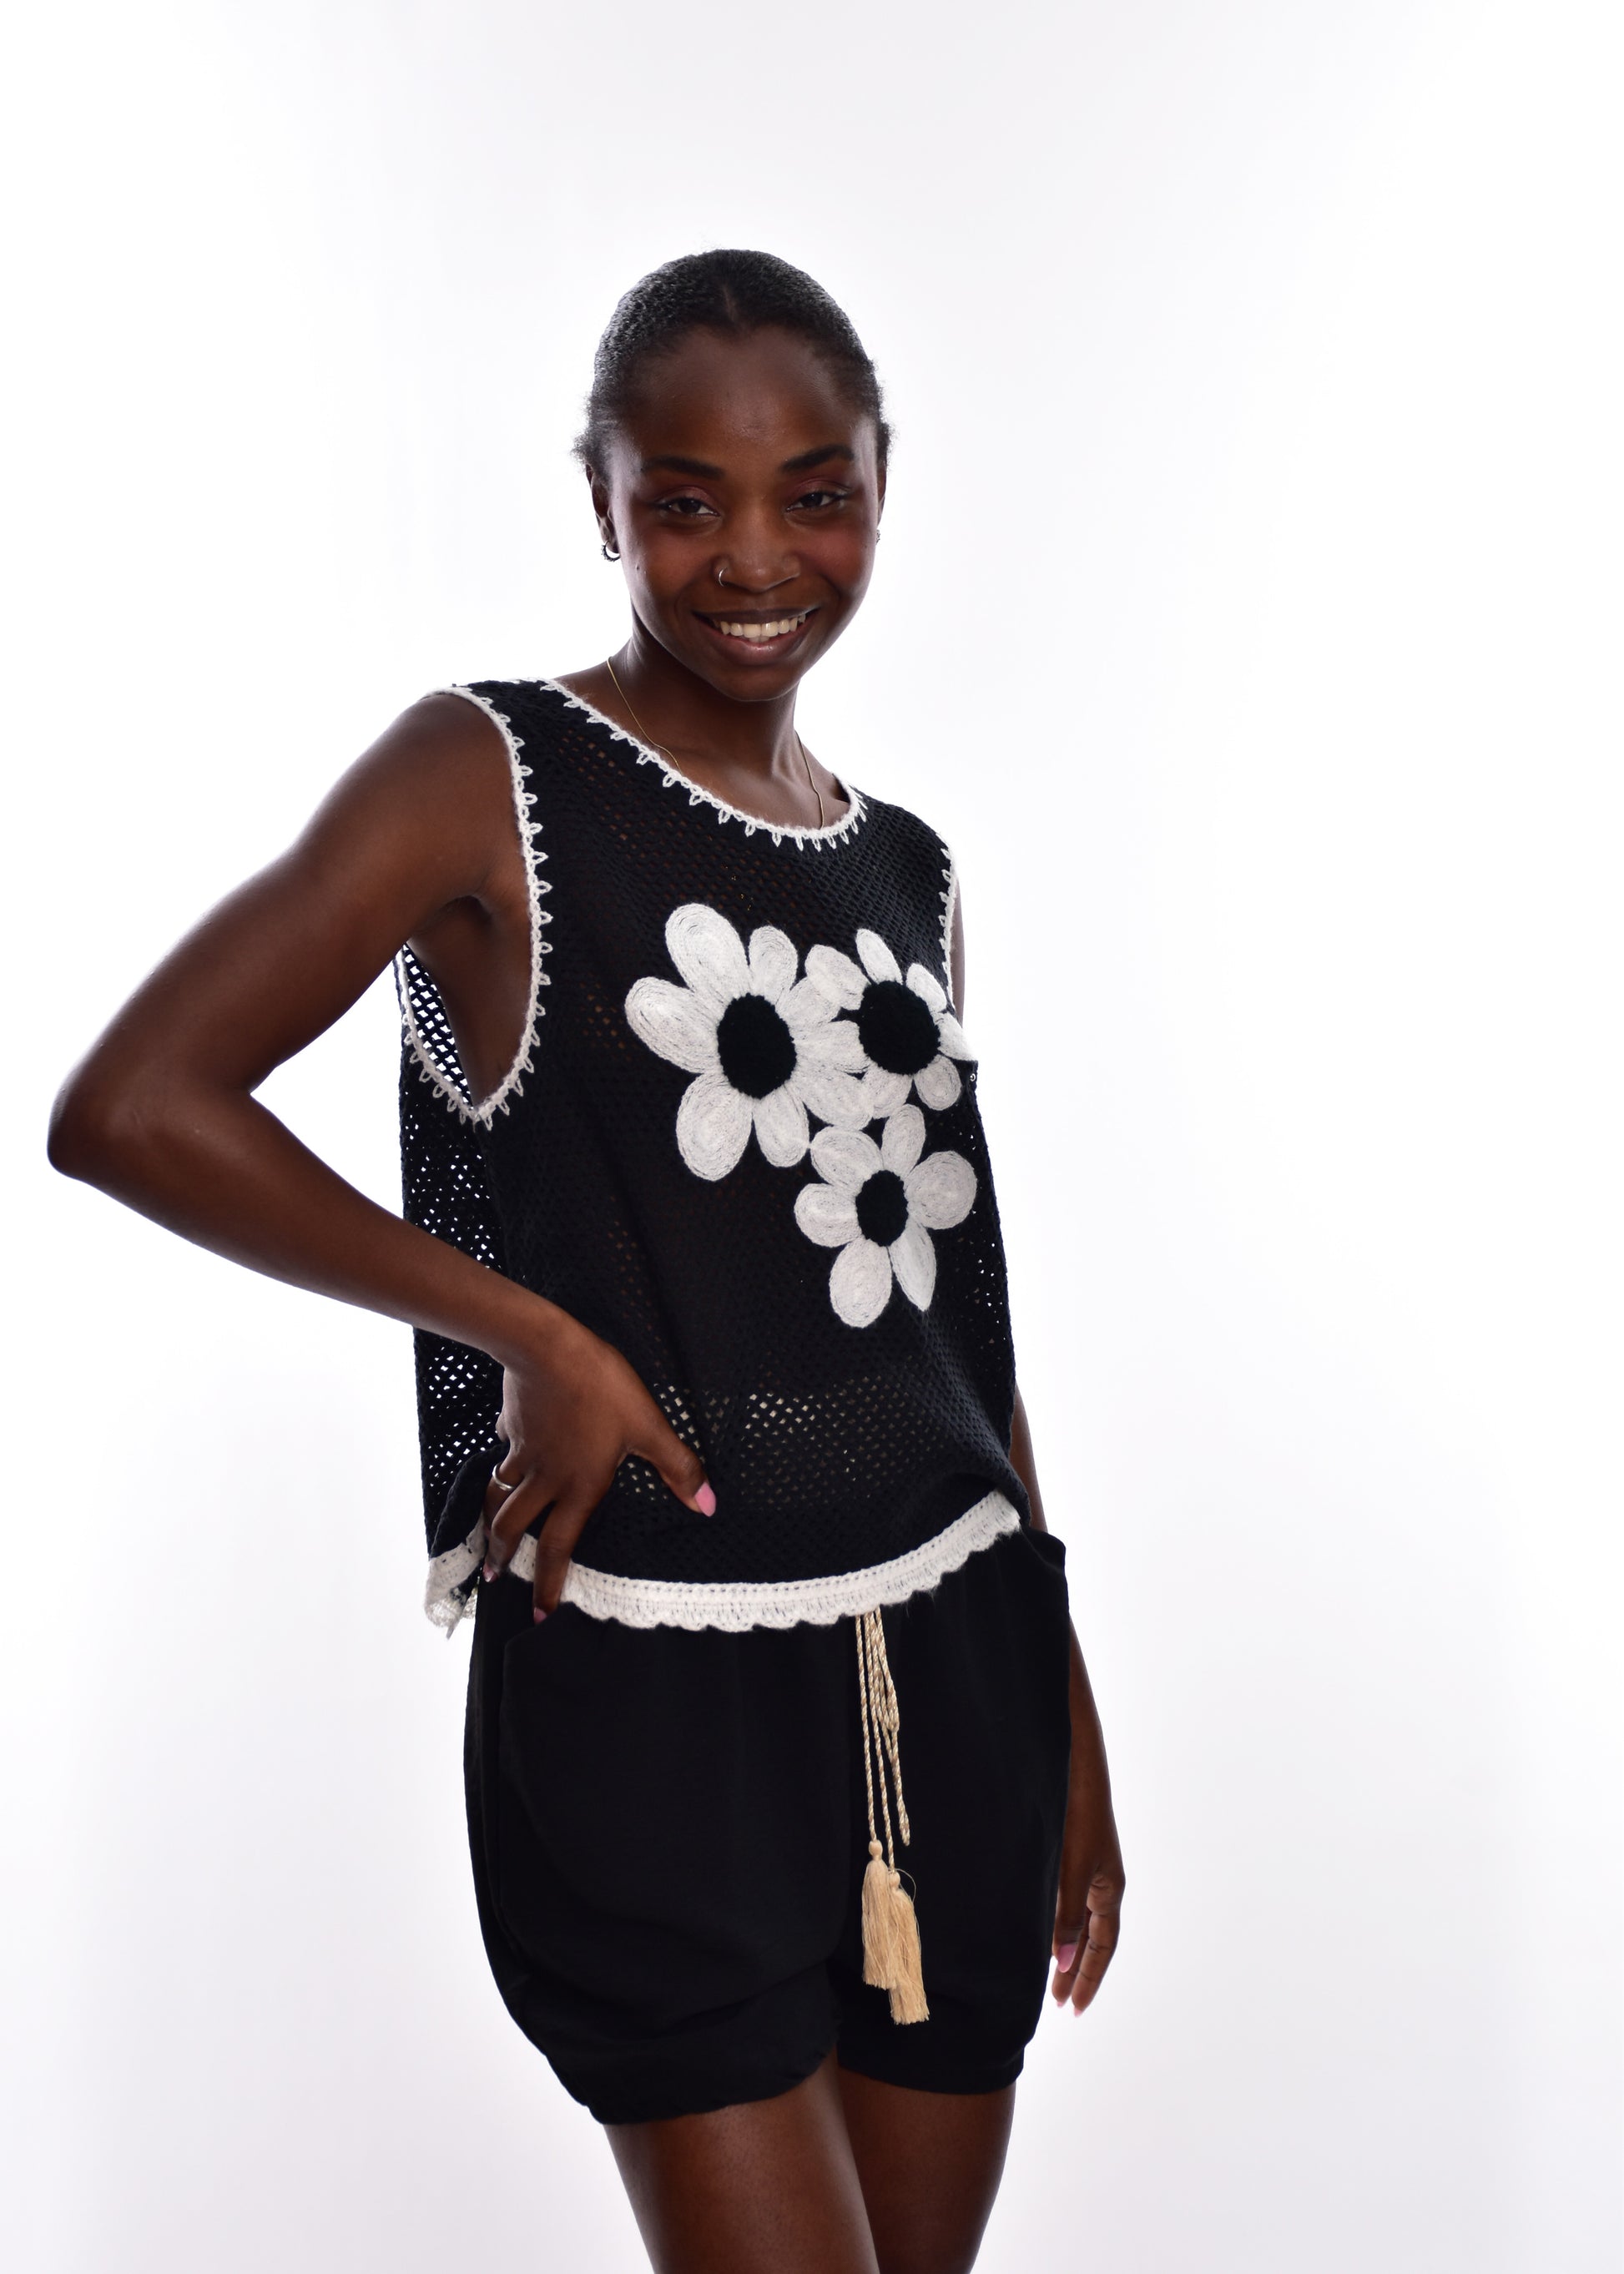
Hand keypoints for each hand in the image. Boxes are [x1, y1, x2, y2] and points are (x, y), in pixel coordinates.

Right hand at [479, 1303, 713, 1620]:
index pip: (559, 1548)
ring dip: (491, 1518)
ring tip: (487, 1534)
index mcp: (579, 1487)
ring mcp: (524, 1452)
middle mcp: (545, 1478)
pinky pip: (503, 1449)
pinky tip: (504, 1450)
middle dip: (502, 1555)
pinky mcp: (512, 1426)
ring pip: (500, 1494)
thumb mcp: (649, 1426)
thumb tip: (707, 1505)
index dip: (550, 1584)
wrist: (547, 1347)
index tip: (541, 1614)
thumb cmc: (600, 1387)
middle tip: (495, 1576)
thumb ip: (677, 1467)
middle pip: (513, 1527)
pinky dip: (502, 1458)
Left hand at [1050, 1629, 1124, 2013]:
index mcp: (1107, 1885)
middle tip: (1058, 2002)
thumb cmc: (1074, 1806)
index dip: (1086, 1978)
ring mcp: (1087, 1860)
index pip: (1102, 1946)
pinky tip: (1034, 1922)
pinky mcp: (1070, 1844)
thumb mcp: (1069, 1866)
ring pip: (1078, 1917)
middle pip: (1093, 1936)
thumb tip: (1056, 1961)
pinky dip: (1054, 1919)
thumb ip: (1062, 1916)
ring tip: (1045, 1972)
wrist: (1071, 1754)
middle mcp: (1100, 1876)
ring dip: (1065, 1946)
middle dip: (1076, 1969)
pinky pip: (1066, 1896)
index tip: (1070, 2009)